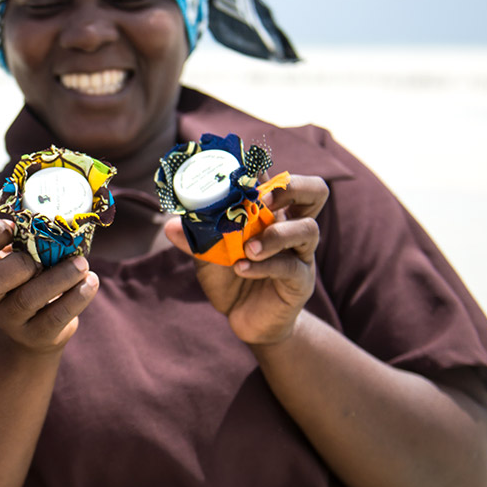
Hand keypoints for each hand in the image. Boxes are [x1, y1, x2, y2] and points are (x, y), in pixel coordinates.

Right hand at [0, 219, 98, 353]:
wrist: (33, 331)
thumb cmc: (30, 280)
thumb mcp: (21, 259)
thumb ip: (30, 240)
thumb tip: (62, 220)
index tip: (13, 227)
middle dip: (20, 265)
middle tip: (46, 257)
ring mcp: (9, 319)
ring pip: (27, 298)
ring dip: (60, 277)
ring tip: (82, 265)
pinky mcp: (36, 335)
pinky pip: (56, 316)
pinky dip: (78, 296)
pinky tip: (90, 282)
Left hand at [163, 175, 329, 344]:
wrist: (246, 319)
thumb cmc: (231, 279)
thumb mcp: (209, 257)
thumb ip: (196, 239)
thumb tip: (171, 224)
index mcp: (271, 214)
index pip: (279, 180)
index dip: (264, 169)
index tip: (239, 167)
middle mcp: (291, 227)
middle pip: (315, 192)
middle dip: (291, 187)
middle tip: (262, 199)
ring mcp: (301, 254)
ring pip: (309, 229)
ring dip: (277, 234)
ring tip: (249, 247)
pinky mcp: (301, 282)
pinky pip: (290, 267)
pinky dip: (263, 266)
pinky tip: (241, 269)